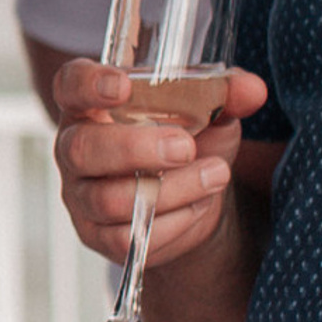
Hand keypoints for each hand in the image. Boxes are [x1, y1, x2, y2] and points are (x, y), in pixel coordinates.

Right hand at [51, 57, 267, 268]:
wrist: (193, 198)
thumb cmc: (188, 142)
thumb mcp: (210, 112)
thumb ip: (227, 94)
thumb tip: (251, 89)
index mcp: (92, 104)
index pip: (71, 84)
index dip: (88, 84)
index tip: (122, 86)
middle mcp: (74, 148)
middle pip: (82, 148)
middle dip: (135, 149)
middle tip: (185, 147)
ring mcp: (80, 195)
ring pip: (108, 199)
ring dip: (170, 190)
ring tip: (215, 175)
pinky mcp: (96, 236)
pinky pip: (124, 237)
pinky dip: (170, 223)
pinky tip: (198, 206)